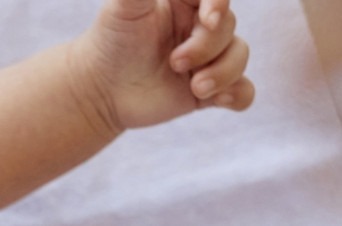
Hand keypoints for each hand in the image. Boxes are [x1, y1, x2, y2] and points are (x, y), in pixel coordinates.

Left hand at [75, 0, 254, 130]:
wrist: (98, 88)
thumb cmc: (111, 40)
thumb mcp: (123, 6)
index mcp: (189, 1)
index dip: (219, 5)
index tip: (207, 19)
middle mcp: (202, 26)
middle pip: (228, 28)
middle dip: (206, 48)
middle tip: (174, 63)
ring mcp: (208, 58)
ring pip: (239, 57)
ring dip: (224, 73)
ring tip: (195, 87)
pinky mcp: (208, 89)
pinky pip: (242, 91)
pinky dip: (238, 95)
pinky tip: (219, 100)